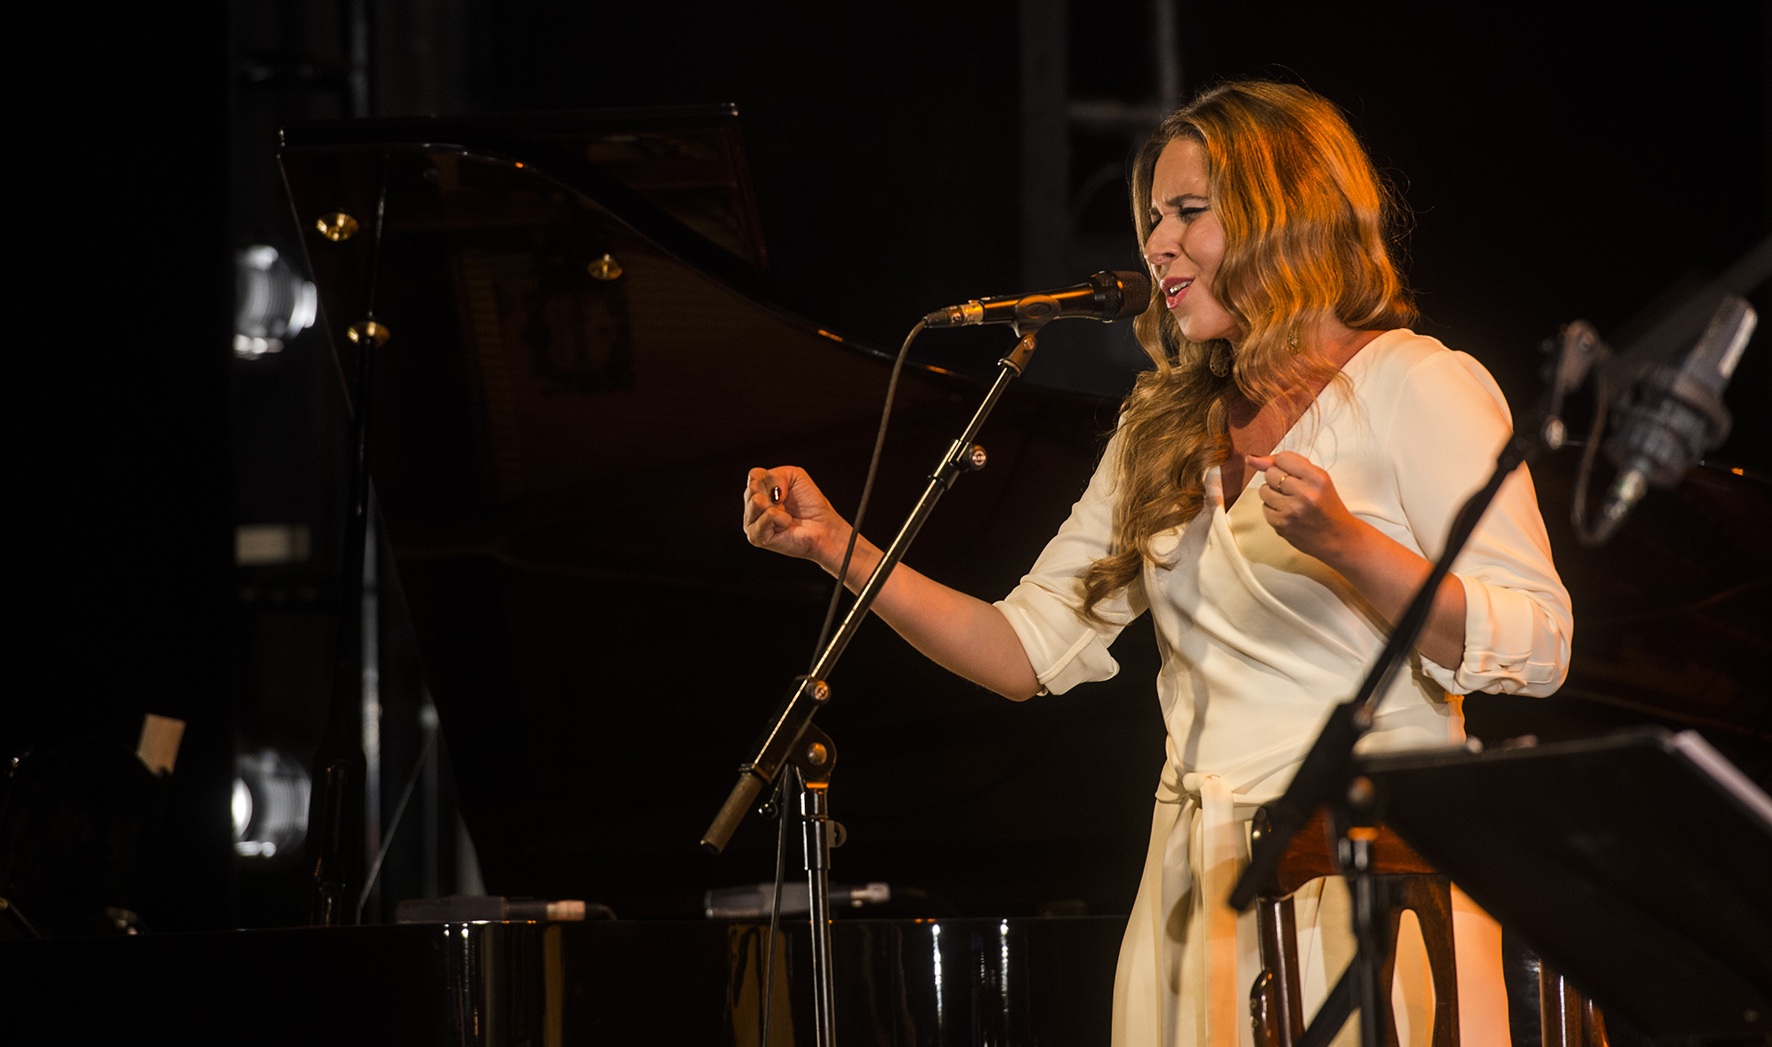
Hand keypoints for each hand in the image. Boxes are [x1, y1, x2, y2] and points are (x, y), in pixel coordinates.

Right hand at [742, 466, 851, 570]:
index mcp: (756, 491)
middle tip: (785, 504)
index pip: (754, 475)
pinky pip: (768, 515)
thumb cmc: (809, 503)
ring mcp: (751, 523)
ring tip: (786, 514)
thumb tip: (769, 493)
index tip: (785, 489)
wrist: (822, 526)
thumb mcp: (795, 476)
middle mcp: (751, 507)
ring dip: (777, 505)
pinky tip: (786, 524)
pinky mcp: (757, 537)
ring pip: (757, 501)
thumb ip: (775, 475)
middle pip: (753, 487)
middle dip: (774, 492)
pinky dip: (782, 517)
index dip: (773, 478)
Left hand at [1245, 451, 1364, 563]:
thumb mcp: (1317, 479)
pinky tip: (1288, 514)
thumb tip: (1251, 459)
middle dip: (1278, 479)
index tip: (1293, 473)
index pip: (1283, 458)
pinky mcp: (1281, 524)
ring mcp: (1291, 510)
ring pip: (1263, 490)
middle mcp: (1305, 494)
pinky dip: (1273, 510)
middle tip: (1294, 490)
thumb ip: (1288, 464)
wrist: (1338, 538)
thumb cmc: (1326, 506)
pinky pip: (1264, 508)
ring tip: (1291, 502)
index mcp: (1317, 479)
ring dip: (1273, 494)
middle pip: (1270, 473)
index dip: (1284, 465)